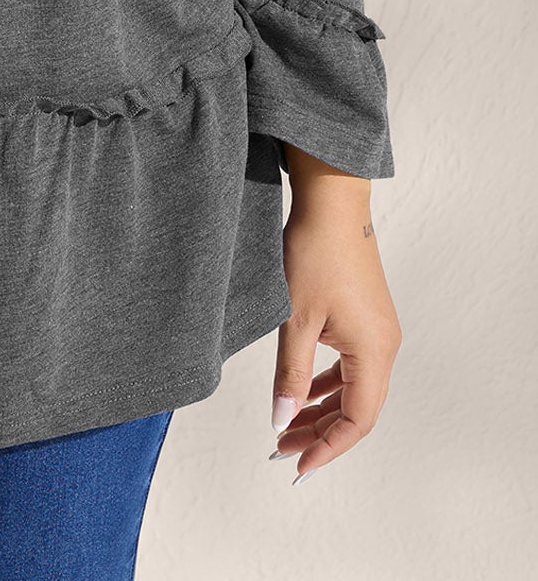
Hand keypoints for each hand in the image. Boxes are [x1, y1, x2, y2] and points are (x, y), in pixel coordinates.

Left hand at [268, 153, 400, 484]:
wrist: (331, 203)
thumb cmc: (313, 253)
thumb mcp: (295, 318)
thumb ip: (289, 373)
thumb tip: (281, 420)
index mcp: (374, 352)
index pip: (357, 420)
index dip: (328, 447)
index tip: (297, 464)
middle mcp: (385, 347)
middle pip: (357, 409)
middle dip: (319, 432)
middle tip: (281, 448)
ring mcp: (378, 332)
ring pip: (353, 388)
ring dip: (321, 409)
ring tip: (285, 426)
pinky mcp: (367, 319)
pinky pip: (351, 366)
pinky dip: (327, 384)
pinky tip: (303, 391)